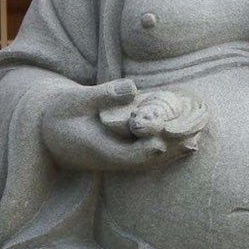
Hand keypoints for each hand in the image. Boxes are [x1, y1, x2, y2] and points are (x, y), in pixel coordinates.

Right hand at [41, 79, 197, 173]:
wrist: (50, 132)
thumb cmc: (60, 114)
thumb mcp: (75, 100)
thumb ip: (103, 96)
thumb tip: (133, 87)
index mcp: (100, 150)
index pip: (129, 155)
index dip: (147, 149)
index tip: (165, 138)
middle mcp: (114, 160)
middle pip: (149, 159)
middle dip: (172, 147)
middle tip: (196, 132)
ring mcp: (120, 160)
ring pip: (154, 160)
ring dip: (176, 150)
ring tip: (199, 135)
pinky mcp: (125, 155)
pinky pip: (152, 155)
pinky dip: (171, 149)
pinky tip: (190, 141)